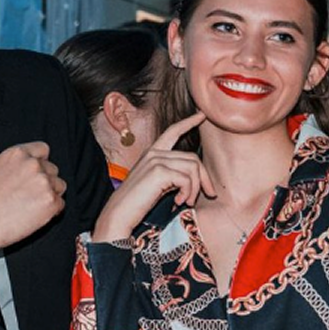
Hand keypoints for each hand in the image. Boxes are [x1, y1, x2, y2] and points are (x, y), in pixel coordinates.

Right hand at [0, 142, 66, 296]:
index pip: (43, 149)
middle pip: (53, 169)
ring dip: (50, 195)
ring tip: (31, 206)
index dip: (41, 161)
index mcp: (17, 154)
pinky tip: (35, 215)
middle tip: (30, 195)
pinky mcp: (51, 202)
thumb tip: (21, 167)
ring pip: (59, 186)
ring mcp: (44, 183)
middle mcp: (33, 165)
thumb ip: (12, 165)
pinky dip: (52, 211)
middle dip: (45, 181)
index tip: (39, 171)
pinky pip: (61, 204)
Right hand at [93, 113, 213, 241]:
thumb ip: (172, 175)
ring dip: (195, 188)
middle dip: (204, 178)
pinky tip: (178, 202)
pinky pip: (186, 179)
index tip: (201, 115)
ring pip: (193, 168)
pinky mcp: (159, 171)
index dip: (188, 122)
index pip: (172, 132)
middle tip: (209, 194)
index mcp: (152, 153)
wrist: (119, 213)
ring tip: (187, 202)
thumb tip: (195, 179)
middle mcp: (154, 153)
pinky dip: (187, 193)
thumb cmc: (137, 203)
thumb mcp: (157, 184)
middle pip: (192, 158)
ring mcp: (156, 160)